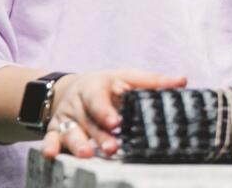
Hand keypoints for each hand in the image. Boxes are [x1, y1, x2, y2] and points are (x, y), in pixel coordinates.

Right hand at [41, 70, 186, 158]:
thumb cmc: (108, 85)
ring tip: (88, 154)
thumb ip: (152, 81)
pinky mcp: (54, 130)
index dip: (106, 110)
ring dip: (77, 143)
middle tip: (113, 147)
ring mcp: (66, 117)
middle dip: (99, 135)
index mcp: (96, 87)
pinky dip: (49, 146)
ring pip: (70, 131)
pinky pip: (49, 138)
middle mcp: (79, 103)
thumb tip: (182, 81)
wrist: (74, 87)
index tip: (116, 121)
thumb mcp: (127, 77)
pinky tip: (51, 155)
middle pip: (88, 120)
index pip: (99, 98)